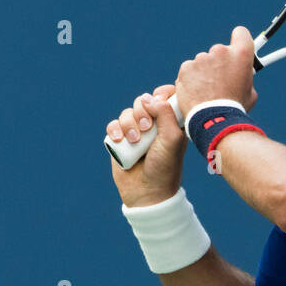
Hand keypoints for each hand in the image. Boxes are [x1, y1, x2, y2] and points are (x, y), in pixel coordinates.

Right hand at [107, 84, 186, 207]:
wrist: (147, 192)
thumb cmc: (164, 167)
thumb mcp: (172, 140)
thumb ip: (166, 114)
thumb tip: (151, 97)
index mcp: (171, 122)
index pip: (166, 96)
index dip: (161, 94)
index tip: (159, 99)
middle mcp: (154, 125)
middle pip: (143, 101)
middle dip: (142, 111)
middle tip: (146, 128)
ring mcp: (136, 132)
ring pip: (127, 113)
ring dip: (128, 124)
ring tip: (135, 141)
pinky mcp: (120, 140)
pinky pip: (113, 125)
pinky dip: (115, 130)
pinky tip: (120, 140)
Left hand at [175, 26, 258, 116]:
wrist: (213, 119)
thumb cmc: (234, 108)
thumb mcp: (250, 92)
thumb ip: (245, 78)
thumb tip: (241, 77)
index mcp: (241, 54)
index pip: (241, 33)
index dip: (239, 40)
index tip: (236, 46)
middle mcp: (221, 51)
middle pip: (220, 51)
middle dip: (219, 64)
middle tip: (221, 82)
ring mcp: (202, 58)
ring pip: (203, 62)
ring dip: (204, 73)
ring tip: (207, 92)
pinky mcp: (187, 67)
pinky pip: (189, 70)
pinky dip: (191, 80)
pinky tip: (196, 93)